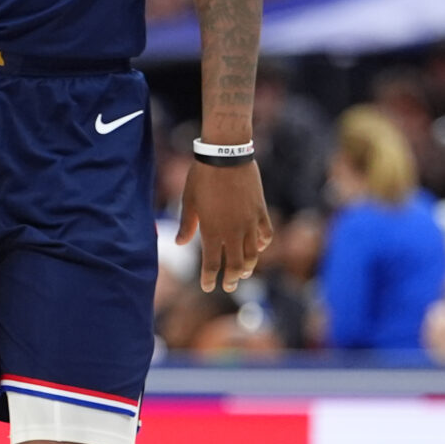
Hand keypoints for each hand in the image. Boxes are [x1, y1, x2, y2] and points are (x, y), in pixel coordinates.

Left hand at [177, 157, 272, 290]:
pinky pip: (265, 233)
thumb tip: (178, 243)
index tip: (207, 287)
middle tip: (228, 286)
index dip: (209, 278)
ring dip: (248, 266)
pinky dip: (263, 244)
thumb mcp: (189, 202)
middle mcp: (233, 231)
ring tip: (244, 273)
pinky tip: (260, 247)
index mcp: (212, 231)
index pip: (211, 264)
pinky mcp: (260, 211)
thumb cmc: (201, 177)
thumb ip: (186, 225)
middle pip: (235, 264)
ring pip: (253, 253)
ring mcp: (249, 222)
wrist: (226, 155)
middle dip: (231, 279)